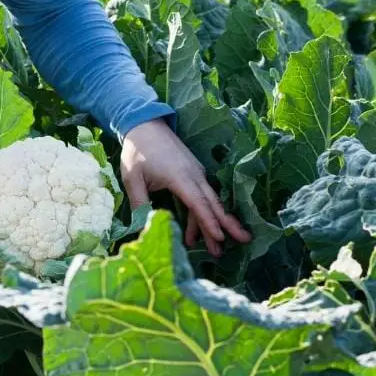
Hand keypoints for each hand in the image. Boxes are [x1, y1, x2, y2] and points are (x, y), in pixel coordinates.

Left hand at [120, 118, 250, 256]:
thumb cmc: (138, 151)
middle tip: (243, 242)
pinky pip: (202, 198)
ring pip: (209, 203)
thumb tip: (143, 225)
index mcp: (180, 176)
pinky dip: (201, 216)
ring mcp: (196, 174)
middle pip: (213, 204)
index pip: (198, 203)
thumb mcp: (131, 178)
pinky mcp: (194, 175)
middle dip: (227, 225)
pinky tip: (195, 234)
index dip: (209, 221)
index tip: (220, 236)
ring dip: (214, 225)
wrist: (146, 125)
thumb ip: (139, 202)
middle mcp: (194, 175)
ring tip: (216, 249)